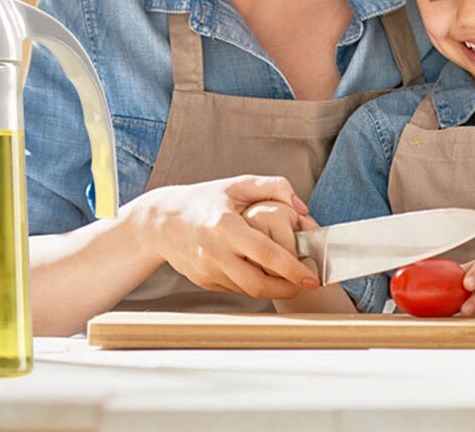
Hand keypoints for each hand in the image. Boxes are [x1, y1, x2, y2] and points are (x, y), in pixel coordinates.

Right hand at [134, 175, 319, 299]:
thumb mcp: (237, 184)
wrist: (161, 220)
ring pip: (248, 290)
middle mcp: (215, 251)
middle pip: (259, 284)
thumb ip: (274, 187)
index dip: (293, 269)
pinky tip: (259, 271)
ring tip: (288, 278)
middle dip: (287, 288)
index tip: (313, 277)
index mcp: (226, 225)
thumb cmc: (202, 199)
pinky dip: (251, 284)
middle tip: (305, 284)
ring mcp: (208, 270)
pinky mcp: (204, 281)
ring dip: (272, 288)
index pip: (267, 254)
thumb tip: (302, 208)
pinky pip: (235, 288)